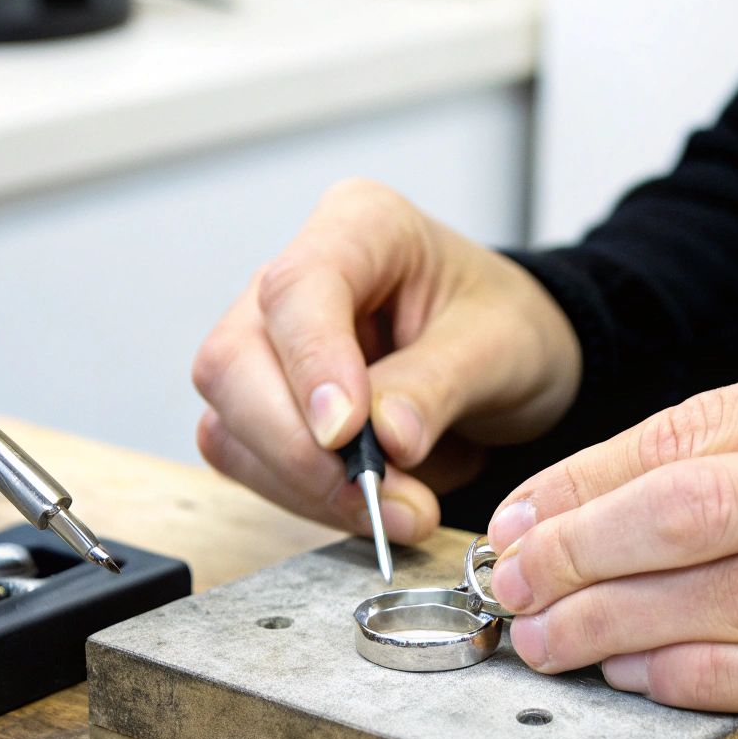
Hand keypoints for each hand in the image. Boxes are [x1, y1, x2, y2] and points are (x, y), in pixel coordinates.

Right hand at [192, 179, 580, 540]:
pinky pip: (248, 461)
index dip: (311, 363)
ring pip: (231, 422)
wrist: (506, 364)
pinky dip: (303, 497)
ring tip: (400, 512)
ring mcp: (267, 344)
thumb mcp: (500, 347)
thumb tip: (387, 440)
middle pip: (235, 362)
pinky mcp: (262, 406)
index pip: (297, 288)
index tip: (345, 434)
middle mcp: (294, 280)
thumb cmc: (505, 328)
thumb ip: (437, 386)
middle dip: (300, 448)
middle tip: (383, 499)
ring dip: (305, 485)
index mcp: (360, 226)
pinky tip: (368, 508)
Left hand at [484, 344, 737, 712]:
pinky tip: (646, 679)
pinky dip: (709, 681)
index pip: (701, 430)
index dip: (592, 479)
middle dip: (580, 554)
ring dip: (623, 627)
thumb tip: (638, 484)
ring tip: (549, 639)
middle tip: (510, 584)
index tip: (525, 512)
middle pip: (698, 514)